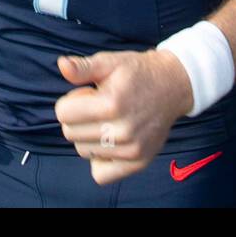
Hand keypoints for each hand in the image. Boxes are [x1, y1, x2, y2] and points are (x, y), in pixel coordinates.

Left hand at [54, 49, 193, 184]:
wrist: (173, 85)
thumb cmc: (138, 72)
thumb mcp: (110, 62)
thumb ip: (83, 67)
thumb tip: (62, 65)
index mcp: (111, 104)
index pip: (62, 113)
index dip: (71, 100)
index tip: (88, 94)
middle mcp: (122, 131)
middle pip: (70, 133)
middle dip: (77, 118)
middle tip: (98, 107)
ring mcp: (131, 150)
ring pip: (83, 151)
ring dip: (89, 137)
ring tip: (108, 120)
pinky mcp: (138, 162)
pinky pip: (100, 174)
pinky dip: (100, 160)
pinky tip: (110, 142)